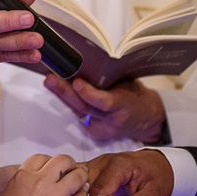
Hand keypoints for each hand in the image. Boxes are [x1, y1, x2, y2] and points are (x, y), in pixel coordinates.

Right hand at [0, 153, 88, 195]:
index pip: (42, 157)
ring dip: (81, 177)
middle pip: (63, 160)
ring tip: (81, 182)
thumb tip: (37, 181)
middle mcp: (40, 181)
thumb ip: (24, 183)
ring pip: (77, 177)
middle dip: (69, 164)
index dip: (51, 162)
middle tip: (71, 172)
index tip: (54, 169)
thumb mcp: (9, 193)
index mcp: (23, 175)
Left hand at [43, 75, 165, 142]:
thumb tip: (85, 63)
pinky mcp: (94, 132)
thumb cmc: (136, 95)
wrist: (146, 119)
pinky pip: (79, 114)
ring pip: (78, 110)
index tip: (77, 82)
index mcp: (125, 106)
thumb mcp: (128, 83)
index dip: (90, 94)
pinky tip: (59, 89)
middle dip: (65, 92)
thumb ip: (109, 78)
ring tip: (50, 81)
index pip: (105, 103)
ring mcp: (102, 129)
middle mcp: (112, 120)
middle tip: (51, 79)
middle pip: (85, 107)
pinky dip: (70, 101)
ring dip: (62, 95)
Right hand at [77, 150, 172, 195]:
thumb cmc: (159, 178)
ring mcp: (99, 162)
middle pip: (84, 183)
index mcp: (120, 166)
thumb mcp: (154, 195)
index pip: (100, 190)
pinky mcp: (96, 167)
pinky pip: (80, 175)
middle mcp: (106, 161)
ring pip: (78, 178)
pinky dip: (72, 185)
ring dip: (71, 193)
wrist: (161, 165)